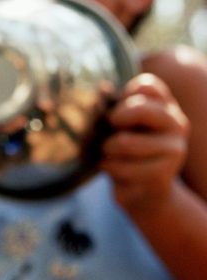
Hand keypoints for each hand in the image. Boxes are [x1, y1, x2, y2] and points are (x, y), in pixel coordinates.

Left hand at [100, 73, 189, 214]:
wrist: (143, 194)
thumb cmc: (124, 154)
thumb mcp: (116, 127)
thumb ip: (111, 109)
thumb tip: (102, 89)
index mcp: (167, 107)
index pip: (146, 86)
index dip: (123, 97)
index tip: (117, 113)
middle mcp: (177, 124)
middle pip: (139, 110)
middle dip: (112, 122)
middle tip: (108, 133)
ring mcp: (174, 149)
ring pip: (124, 142)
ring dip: (105, 149)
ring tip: (107, 155)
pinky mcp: (163, 174)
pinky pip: (120, 166)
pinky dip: (107, 167)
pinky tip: (111, 169)